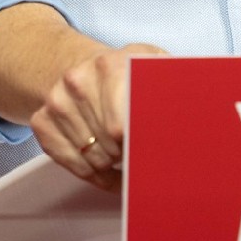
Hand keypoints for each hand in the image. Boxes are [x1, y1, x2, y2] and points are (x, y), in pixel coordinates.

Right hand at [31, 40, 168, 190]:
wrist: (79, 66)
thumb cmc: (125, 73)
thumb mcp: (154, 66)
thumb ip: (171, 85)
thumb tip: (197, 111)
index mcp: (109, 65)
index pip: (123, 124)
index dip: (140, 144)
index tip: (154, 153)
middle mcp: (77, 81)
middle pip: (110, 144)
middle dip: (130, 154)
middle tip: (144, 152)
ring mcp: (56, 102)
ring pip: (93, 158)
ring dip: (114, 165)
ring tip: (127, 155)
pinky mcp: (42, 122)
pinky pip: (72, 164)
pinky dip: (94, 175)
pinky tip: (110, 171)